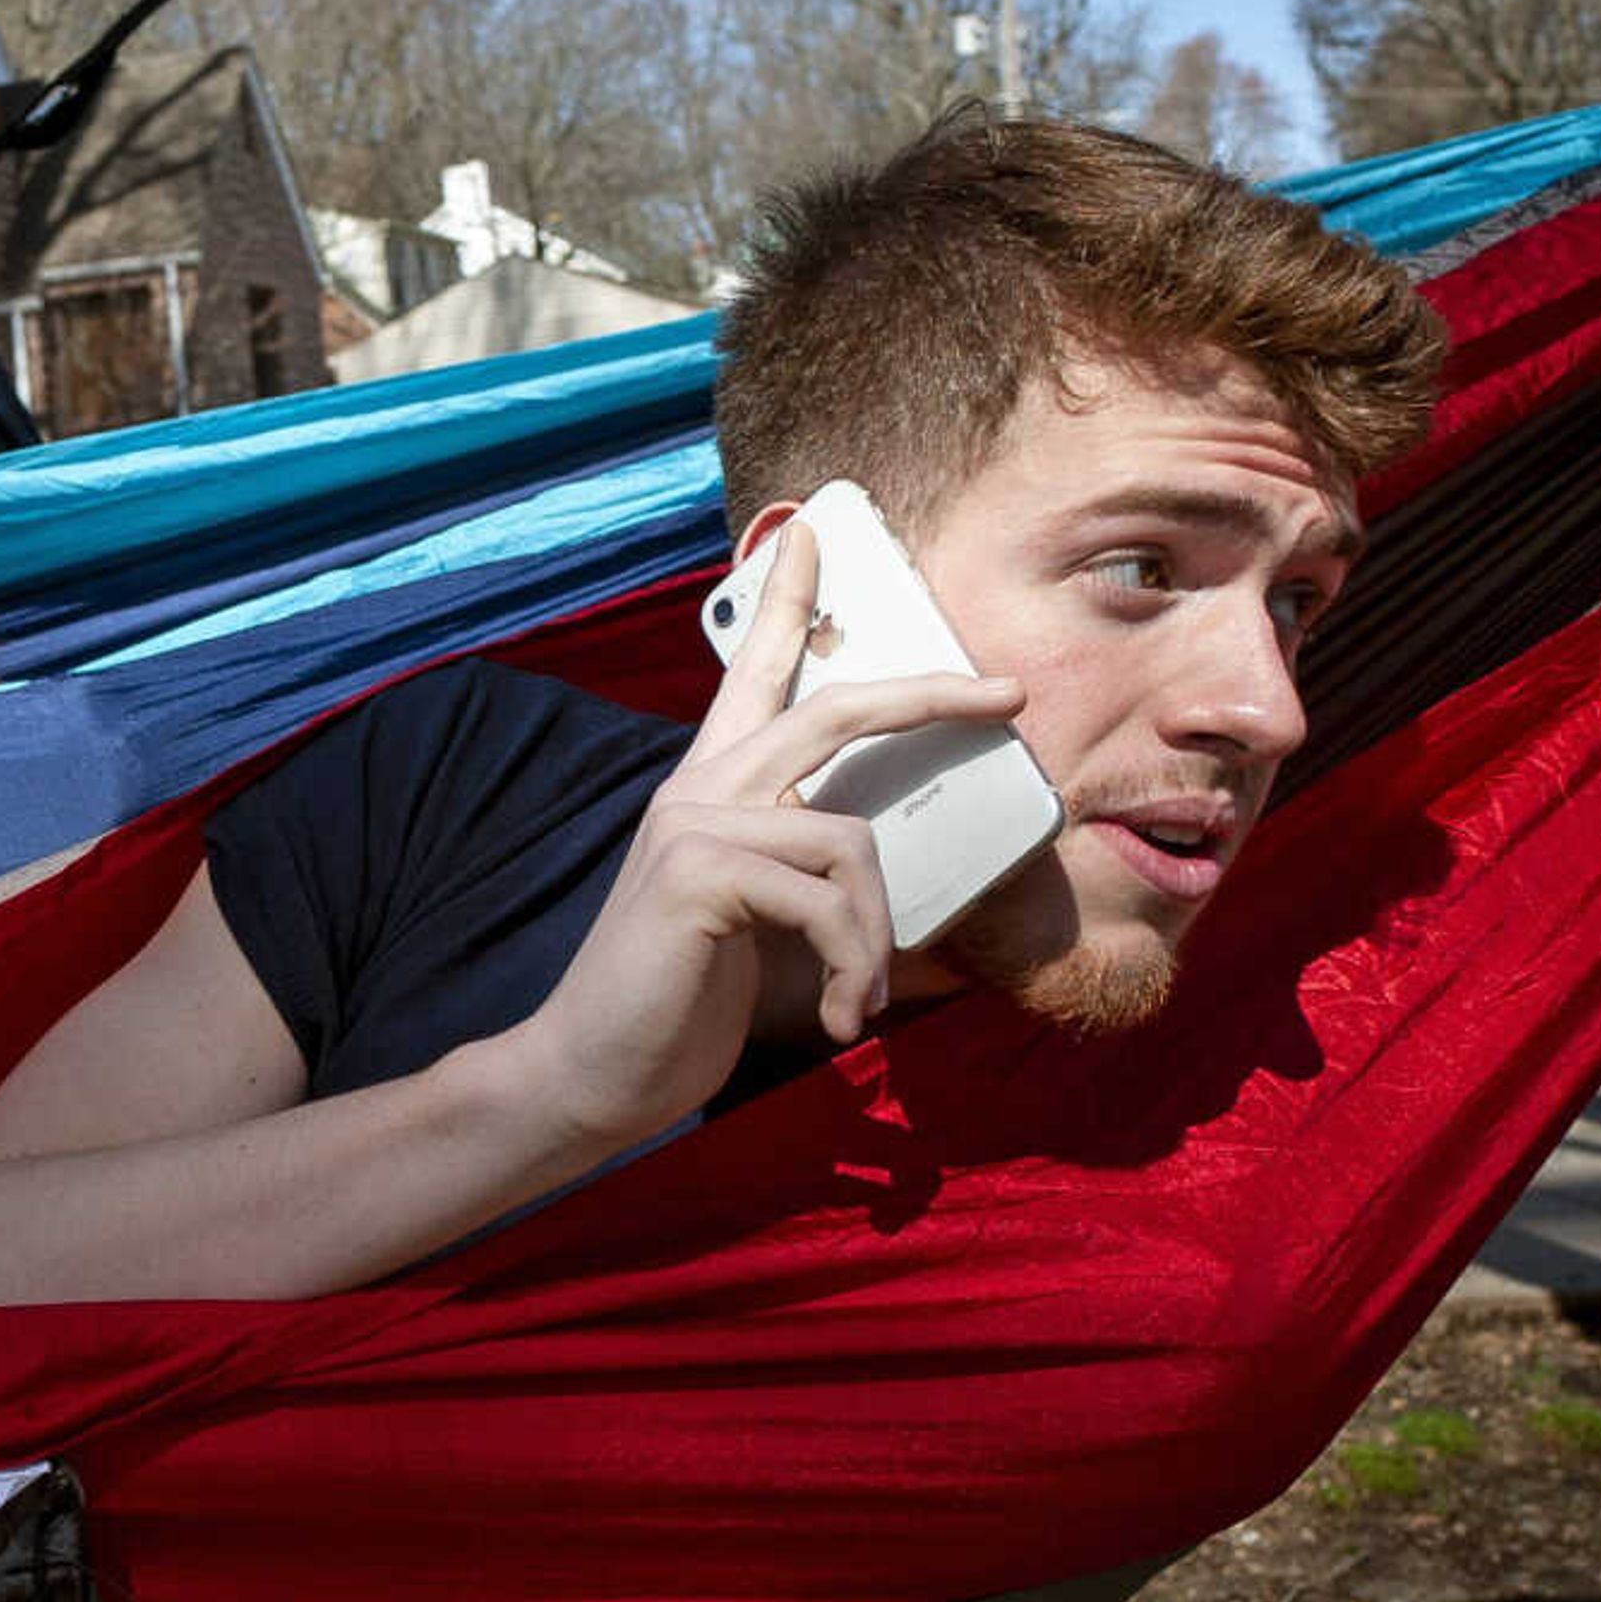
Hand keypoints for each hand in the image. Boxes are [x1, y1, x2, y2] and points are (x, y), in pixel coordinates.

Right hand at [508, 518, 1026, 1145]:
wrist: (592, 1069)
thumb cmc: (676, 1006)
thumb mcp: (765, 940)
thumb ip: (825, 902)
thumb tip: (938, 925)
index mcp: (709, 791)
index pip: (751, 673)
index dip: (784, 599)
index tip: (814, 532)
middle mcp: (699, 789)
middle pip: (832, 706)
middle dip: (931, 694)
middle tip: (1008, 694)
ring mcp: (695, 823)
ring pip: (850, 839)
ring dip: (874, 937)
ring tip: (857, 1003)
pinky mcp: (700, 871)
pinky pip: (825, 898)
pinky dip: (849, 965)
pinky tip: (838, 1016)